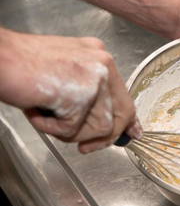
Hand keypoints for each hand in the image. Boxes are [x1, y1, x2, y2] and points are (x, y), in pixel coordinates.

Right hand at [0, 30, 141, 152]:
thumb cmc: (21, 65)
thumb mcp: (65, 76)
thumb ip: (88, 95)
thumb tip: (105, 124)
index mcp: (100, 57)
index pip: (124, 95)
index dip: (128, 119)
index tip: (132, 133)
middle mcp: (103, 65)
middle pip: (121, 114)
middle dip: (105, 137)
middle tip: (86, 148)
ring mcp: (95, 80)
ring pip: (100, 128)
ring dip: (70, 131)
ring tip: (46, 114)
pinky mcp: (81, 96)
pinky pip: (72, 130)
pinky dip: (50, 128)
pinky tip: (36, 109)